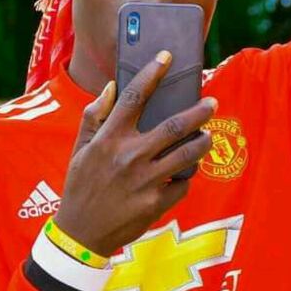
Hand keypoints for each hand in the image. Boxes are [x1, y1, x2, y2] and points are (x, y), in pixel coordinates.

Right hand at [53, 52, 216, 257]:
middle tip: (211, 103)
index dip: (153, 73)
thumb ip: (94, 117)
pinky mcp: (156, 204)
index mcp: (109, 139)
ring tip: (207, 136)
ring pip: (186, 155)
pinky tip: (186, 171)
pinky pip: (181, 184)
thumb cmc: (80, 186)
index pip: (135, 96)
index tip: (167, 57)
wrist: (81, 233)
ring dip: (202, 143)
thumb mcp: (79, 149)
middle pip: (174, 125)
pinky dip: (186, 176)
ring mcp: (145, 181)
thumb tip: (111, 88)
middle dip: (198, 112)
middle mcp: (129, 156)